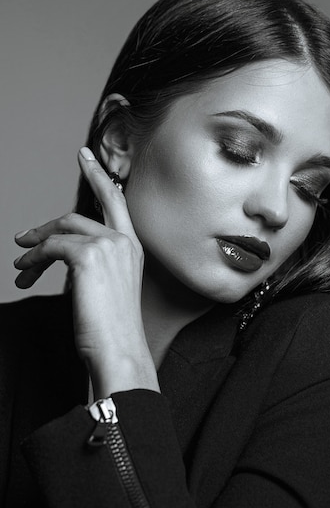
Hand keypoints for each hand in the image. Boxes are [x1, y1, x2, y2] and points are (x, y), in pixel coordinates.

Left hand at [14, 147, 159, 396]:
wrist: (120, 351)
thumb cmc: (113, 329)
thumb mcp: (108, 288)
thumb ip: (96, 264)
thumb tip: (63, 252)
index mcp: (132, 248)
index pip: (116, 201)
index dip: (99, 175)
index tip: (86, 156)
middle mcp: (124, 241)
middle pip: (78, 215)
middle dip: (46, 225)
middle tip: (22, 236)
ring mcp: (108, 246)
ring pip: (61, 232)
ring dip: (34, 251)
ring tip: (20, 269)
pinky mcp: (88, 256)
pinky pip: (51, 248)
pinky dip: (33, 260)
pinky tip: (25, 275)